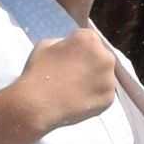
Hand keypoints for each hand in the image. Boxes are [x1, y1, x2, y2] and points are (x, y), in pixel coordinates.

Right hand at [0, 29, 124, 143]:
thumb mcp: (45, 45)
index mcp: (87, 39)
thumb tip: (72, 45)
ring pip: (104, 78)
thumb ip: (63, 43)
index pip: (89, 41)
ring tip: (71, 92)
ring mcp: (108, 80)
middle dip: (89, 66)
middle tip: (70, 80)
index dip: (77, 52)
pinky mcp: (108, 100)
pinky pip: (103, 97)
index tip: (68, 63)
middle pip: (101, 59)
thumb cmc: (35, 73)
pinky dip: (92, 100)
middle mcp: (103, 57)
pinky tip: (75, 102)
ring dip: (92, 83)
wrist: (35, 104)